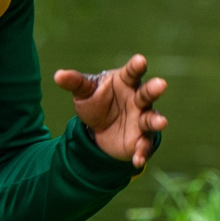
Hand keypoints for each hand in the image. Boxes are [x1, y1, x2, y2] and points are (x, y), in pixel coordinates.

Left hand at [56, 56, 168, 170]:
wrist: (99, 129)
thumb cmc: (96, 101)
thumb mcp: (84, 92)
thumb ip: (75, 83)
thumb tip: (58, 75)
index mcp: (126, 82)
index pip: (132, 72)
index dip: (136, 66)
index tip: (140, 60)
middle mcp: (138, 99)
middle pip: (147, 93)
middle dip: (154, 89)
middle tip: (160, 84)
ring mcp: (141, 119)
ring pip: (151, 118)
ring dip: (156, 121)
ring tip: (161, 122)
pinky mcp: (141, 139)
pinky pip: (144, 145)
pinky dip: (142, 152)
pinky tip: (138, 160)